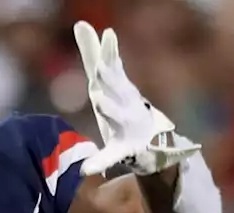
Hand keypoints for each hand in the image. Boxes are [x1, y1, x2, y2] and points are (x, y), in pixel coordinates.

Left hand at [73, 22, 200, 176]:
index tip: (109, 35)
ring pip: (118, 118)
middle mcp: (128, 104)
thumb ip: (95, 54)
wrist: (153, 142)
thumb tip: (80, 22)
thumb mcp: (108, 80)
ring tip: (99, 102)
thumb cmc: (125, 107)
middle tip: (100, 68)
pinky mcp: (124, 149)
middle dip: (111, 79)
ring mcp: (128, 126)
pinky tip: (87, 169)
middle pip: (118, 89)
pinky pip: (110, 157)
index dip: (109, 53)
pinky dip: (100, 162)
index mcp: (121, 88)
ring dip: (110, 111)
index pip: (112, 67)